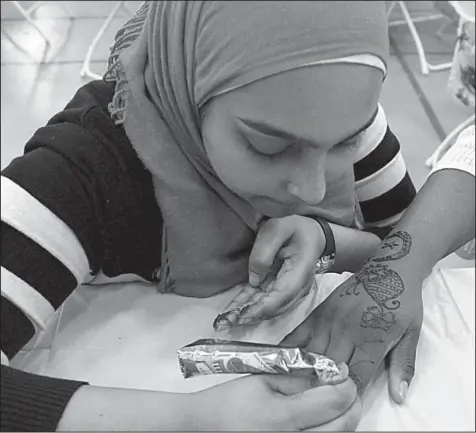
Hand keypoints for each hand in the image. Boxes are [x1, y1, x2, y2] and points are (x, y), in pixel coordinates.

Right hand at [194, 367, 361, 430]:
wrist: (205, 426)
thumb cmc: (230, 401)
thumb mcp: (261, 379)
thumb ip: (295, 376)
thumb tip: (325, 374)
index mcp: (283, 417)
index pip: (332, 402)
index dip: (345, 385)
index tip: (345, 373)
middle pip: (342, 427)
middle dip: (353, 405)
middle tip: (350, 389)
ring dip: (345, 420)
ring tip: (339, 404)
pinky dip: (329, 432)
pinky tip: (325, 420)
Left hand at [213, 216, 324, 329]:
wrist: (310, 234)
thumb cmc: (294, 228)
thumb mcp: (277, 228)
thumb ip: (264, 252)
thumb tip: (254, 279)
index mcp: (301, 269)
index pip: (283, 294)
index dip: (263, 307)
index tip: (243, 314)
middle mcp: (298, 285)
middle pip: (275, 306)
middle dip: (250, 316)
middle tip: (226, 323)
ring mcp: (290, 290)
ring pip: (268, 308)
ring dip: (246, 315)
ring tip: (224, 322)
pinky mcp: (280, 289)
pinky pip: (263, 300)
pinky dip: (247, 307)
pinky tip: (231, 313)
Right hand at [281, 258, 423, 404]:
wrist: (390, 269)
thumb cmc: (402, 304)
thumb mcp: (411, 335)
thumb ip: (403, 366)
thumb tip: (399, 396)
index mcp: (370, 341)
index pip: (355, 378)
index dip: (349, 397)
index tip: (343, 408)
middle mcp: (346, 332)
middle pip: (328, 370)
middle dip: (324, 388)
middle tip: (317, 402)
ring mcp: (329, 321)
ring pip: (311, 355)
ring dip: (306, 373)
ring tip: (300, 388)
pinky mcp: (318, 312)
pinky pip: (299, 335)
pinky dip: (290, 350)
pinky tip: (284, 363)